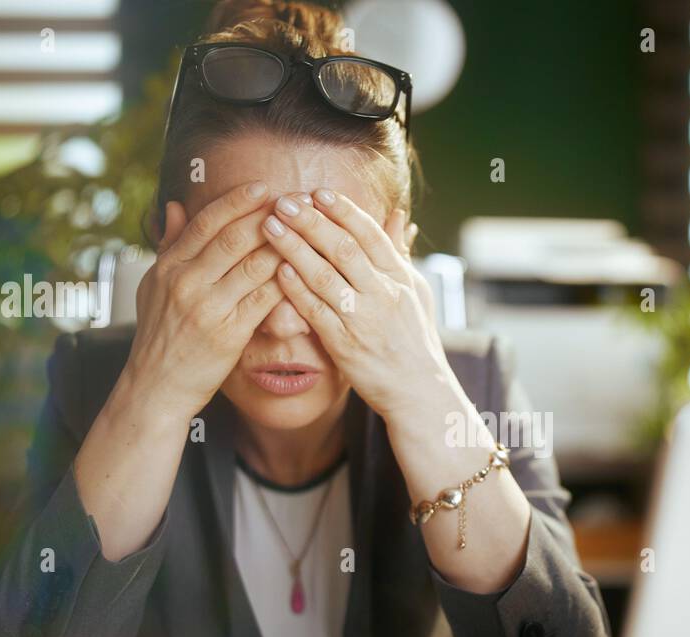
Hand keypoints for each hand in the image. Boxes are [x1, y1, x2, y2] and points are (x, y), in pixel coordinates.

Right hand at [126, 180, 283, 421]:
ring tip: (307, 231)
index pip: (207, 223)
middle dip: (268, 216)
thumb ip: (169, 245)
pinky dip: (285, 283)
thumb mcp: (153, 285)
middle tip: (295, 202)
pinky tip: (303, 271)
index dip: (236, 201)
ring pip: (253, 266)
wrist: (156, 386)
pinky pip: (264, 300)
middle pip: (234, 238)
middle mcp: (186, 282)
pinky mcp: (229, 334)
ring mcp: (208, 308)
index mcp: (169, 266)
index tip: (262, 187)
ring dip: (284, 245)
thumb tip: (177, 205)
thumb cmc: (159, 335)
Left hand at [259, 188, 452, 421]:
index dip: (343, 211)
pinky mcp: (345, 345)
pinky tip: (277, 270)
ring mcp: (364, 320)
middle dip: (311, 221)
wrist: (419, 391)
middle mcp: (384, 294)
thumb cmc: (416, 339)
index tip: (318, 192)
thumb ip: (400, 253)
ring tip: (270, 226)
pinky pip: (316, 311)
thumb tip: (397, 215)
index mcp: (401, 277)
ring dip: (294, 248)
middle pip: (343, 248)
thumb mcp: (417, 291)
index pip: (370, 234)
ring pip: (324, 276)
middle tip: (284, 200)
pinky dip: (296, 289)